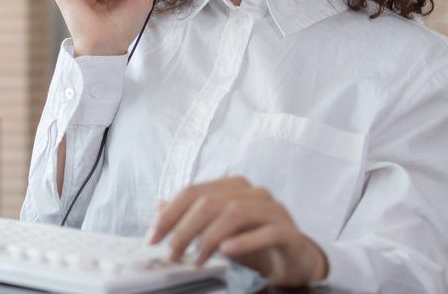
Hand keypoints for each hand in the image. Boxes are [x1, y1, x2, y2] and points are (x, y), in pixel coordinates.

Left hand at [148, 176, 328, 286]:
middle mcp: (253, 192)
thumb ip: (191, 218)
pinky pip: (266, 232)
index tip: (153, 237)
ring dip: (209, 238)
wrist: (294, 259)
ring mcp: (273, 209)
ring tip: (196, 259)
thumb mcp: (217, 231)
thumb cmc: (252, 242)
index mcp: (232, 186)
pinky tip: (226, 251)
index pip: (193, 192)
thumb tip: (160, 208)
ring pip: (235, 213)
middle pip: (210, 202)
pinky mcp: (288, 231)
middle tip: (172, 253)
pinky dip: (244, 241)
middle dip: (184, 229)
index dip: (170, 214)